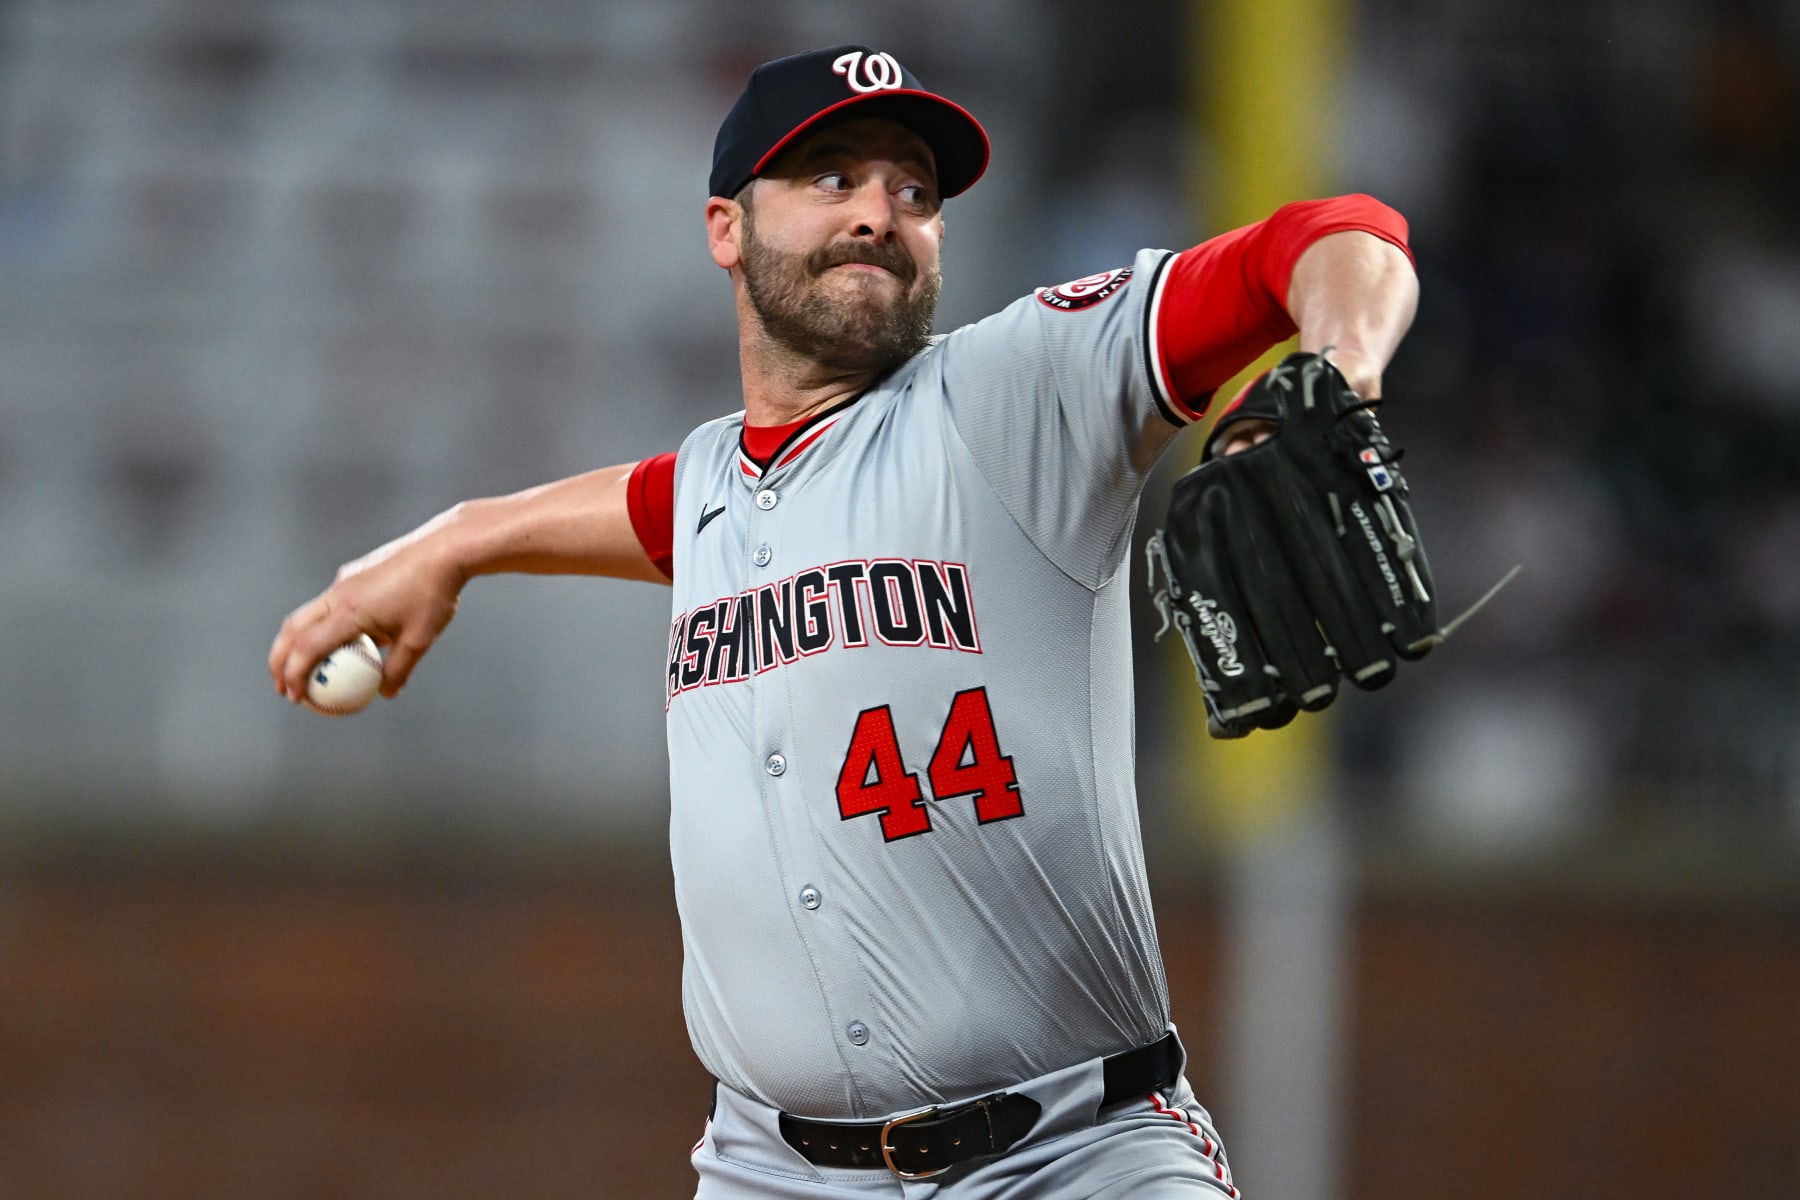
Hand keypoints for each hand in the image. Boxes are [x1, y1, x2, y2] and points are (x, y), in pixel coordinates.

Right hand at [269, 511, 465, 704]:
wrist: (444, 549)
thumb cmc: (433, 593)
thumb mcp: (419, 639)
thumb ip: (398, 669)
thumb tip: (386, 693)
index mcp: (349, 612)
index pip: (307, 648)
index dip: (294, 675)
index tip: (295, 697)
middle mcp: (338, 594)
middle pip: (293, 630)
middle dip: (280, 660)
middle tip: (284, 686)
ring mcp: (344, 581)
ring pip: (307, 614)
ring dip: (297, 642)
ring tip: (304, 666)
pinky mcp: (353, 574)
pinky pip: (328, 604)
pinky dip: (320, 626)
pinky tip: (340, 640)